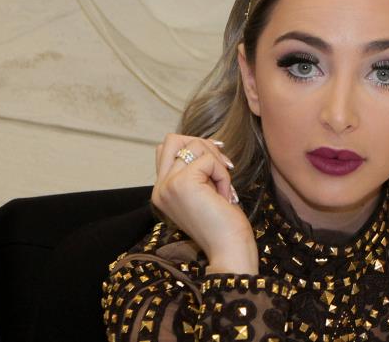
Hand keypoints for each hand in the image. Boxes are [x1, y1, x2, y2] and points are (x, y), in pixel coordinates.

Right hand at [151, 133, 258, 273]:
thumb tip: (209, 143)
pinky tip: (225, 196)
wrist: (228, 250)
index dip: (194, 147)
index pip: (167, 148)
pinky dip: (223, 174)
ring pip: (194, 145)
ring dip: (217, 163)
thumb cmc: (223, 225)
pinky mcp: (182, 183)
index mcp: (162, 191)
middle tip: (222, 168)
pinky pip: (208, 160)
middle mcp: (159, 188)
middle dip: (203, 146)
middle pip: (173, 139)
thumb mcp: (205, 191)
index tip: (217, 163)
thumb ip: (198, 171)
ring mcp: (168, 185)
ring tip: (223, 188)